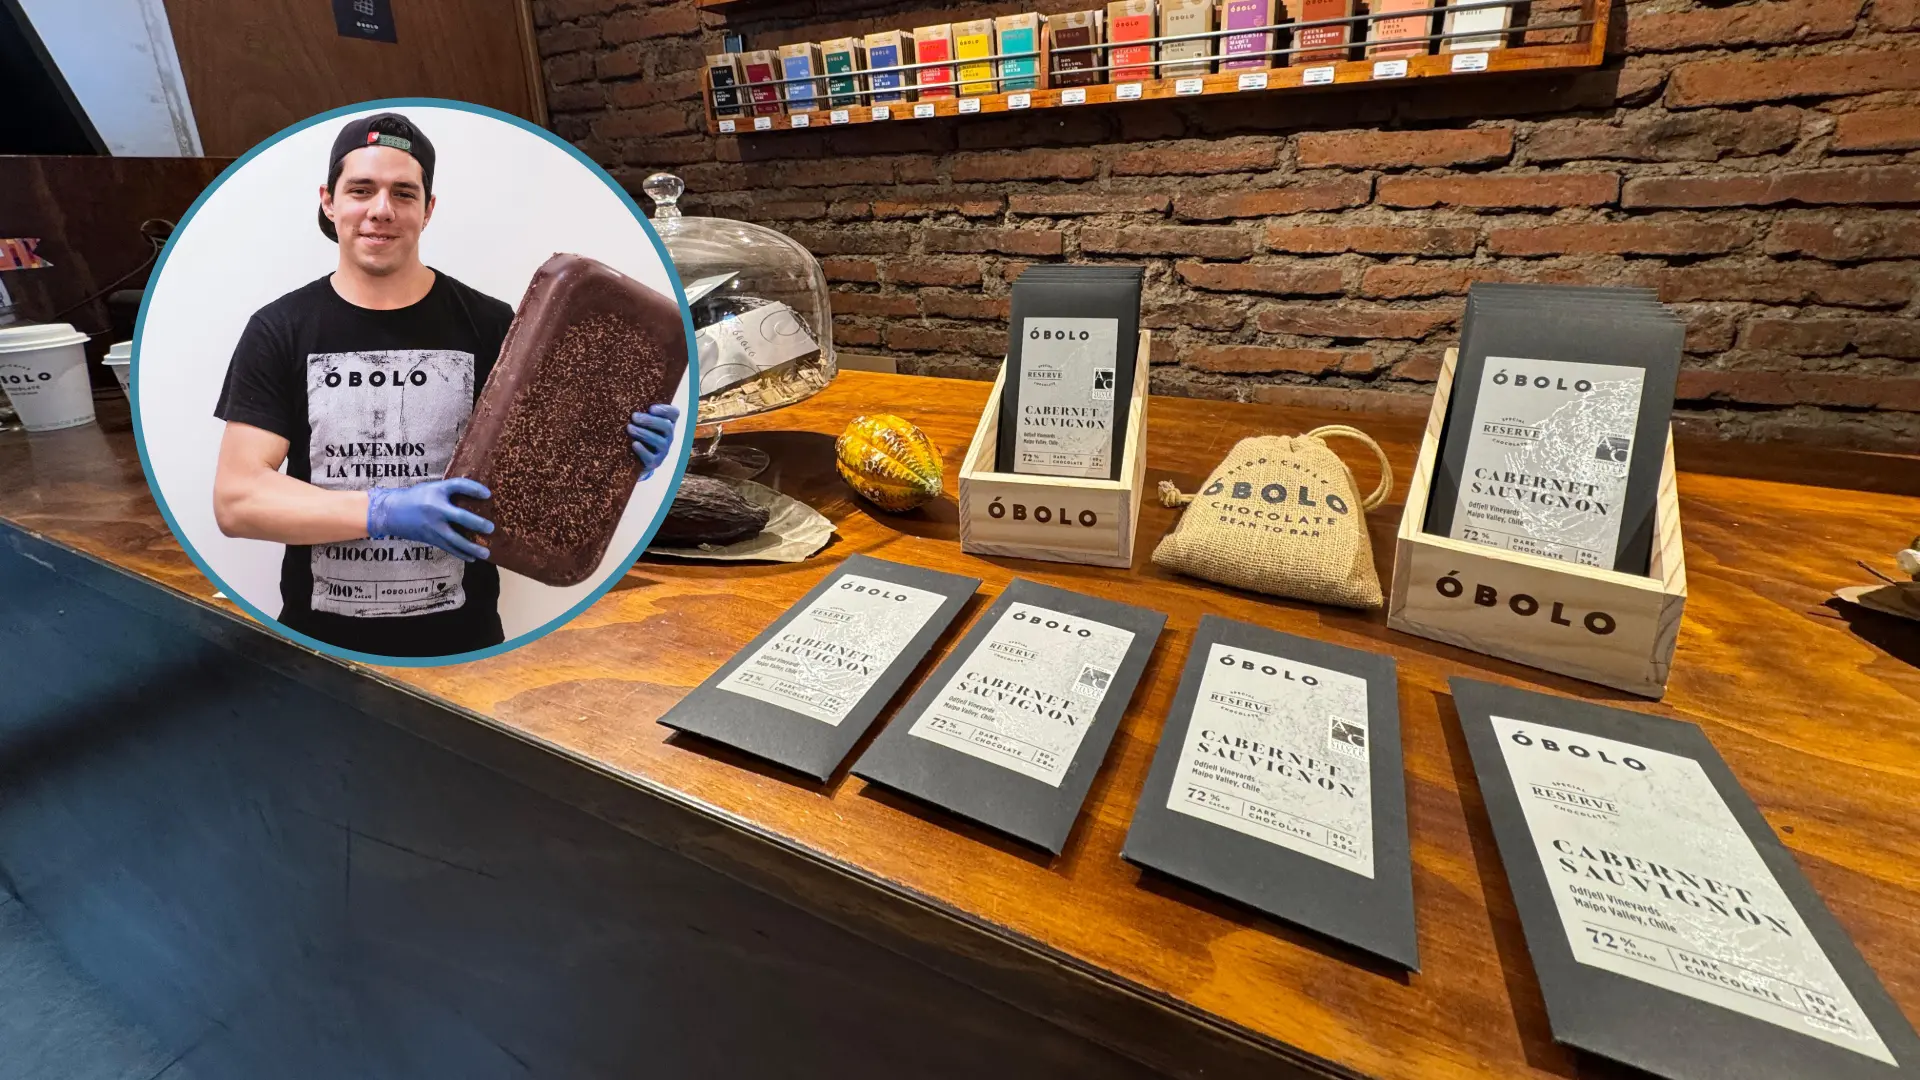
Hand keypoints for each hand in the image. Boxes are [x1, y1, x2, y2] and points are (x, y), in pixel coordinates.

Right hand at [366, 478, 494, 561]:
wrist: (391, 512)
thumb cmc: (416, 498)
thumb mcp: (432, 488)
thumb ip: (450, 491)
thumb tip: (476, 493)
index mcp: (437, 491)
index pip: (459, 486)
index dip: (474, 488)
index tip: (488, 494)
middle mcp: (436, 509)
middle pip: (461, 517)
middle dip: (477, 523)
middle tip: (490, 528)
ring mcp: (433, 526)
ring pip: (455, 540)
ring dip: (472, 548)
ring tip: (486, 554)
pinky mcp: (431, 538)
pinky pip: (448, 548)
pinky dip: (461, 554)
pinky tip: (472, 558)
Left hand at [628, 403, 680, 480]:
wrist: (635, 459)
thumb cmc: (637, 433)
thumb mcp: (641, 422)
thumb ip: (639, 410)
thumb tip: (621, 394)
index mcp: (667, 422)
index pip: (674, 413)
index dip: (665, 410)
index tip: (651, 408)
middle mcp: (668, 436)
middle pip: (666, 426)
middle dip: (650, 420)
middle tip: (634, 416)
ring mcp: (663, 450)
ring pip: (659, 441)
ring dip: (643, 433)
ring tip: (629, 428)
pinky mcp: (655, 462)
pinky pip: (651, 457)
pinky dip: (643, 450)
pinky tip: (634, 444)